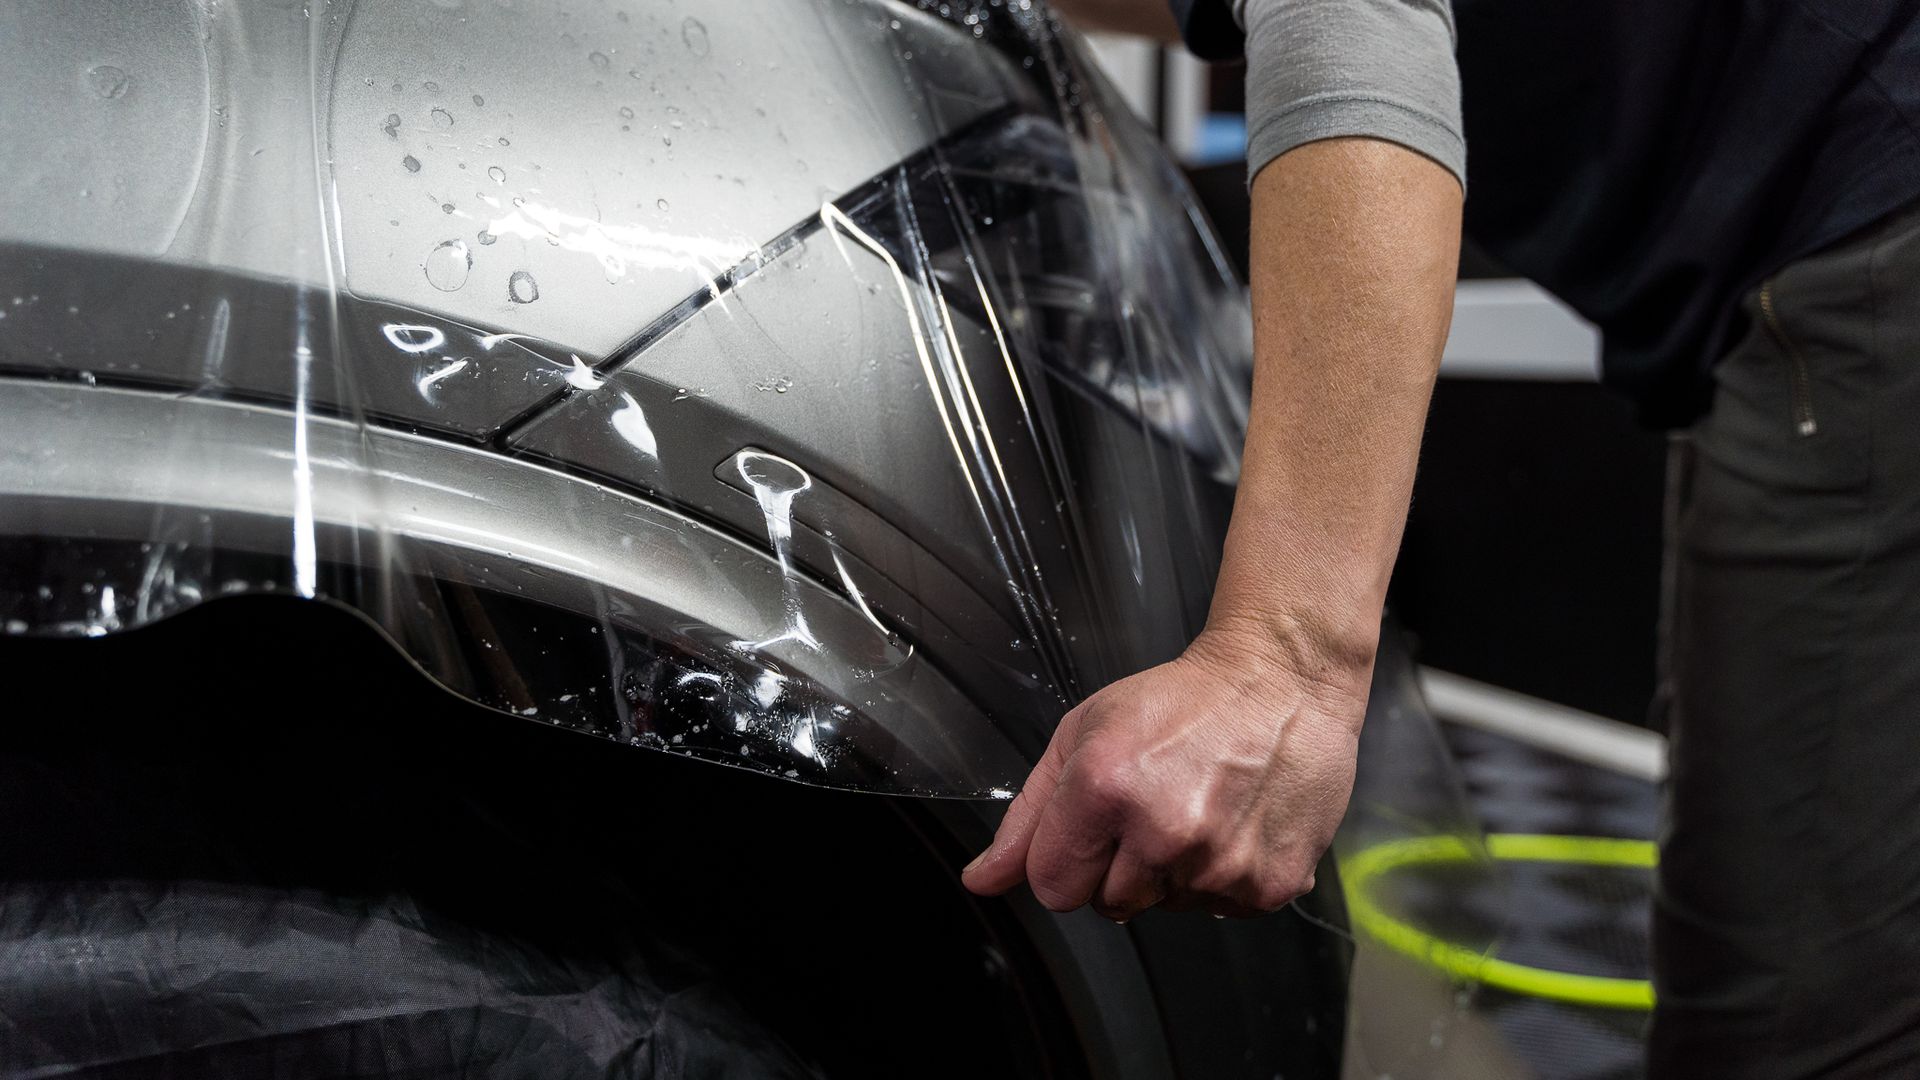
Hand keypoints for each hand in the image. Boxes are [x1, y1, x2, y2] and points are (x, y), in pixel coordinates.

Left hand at [960, 624, 1368, 919]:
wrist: (1282, 683)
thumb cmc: (1183, 702)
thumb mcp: (1083, 735)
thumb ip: (1029, 815)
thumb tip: (982, 879)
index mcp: (1106, 787)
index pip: (1052, 886)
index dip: (1067, 857)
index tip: (1093, 827)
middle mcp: (1164, 831)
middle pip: (1108, 905)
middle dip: (1120, 867)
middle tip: (1153, 809)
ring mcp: (1221, 863)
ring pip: (1165, 909)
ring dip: (1172, 873)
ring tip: (1198, 808)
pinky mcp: (1270, 884)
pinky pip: (1219, 910)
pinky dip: (1221, 877)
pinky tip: (1232, 824)